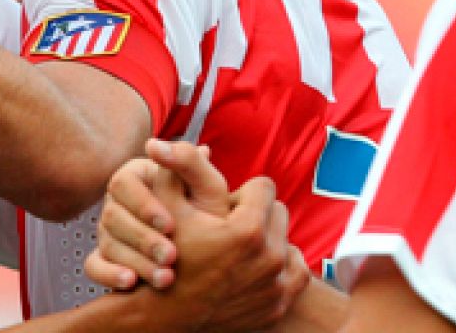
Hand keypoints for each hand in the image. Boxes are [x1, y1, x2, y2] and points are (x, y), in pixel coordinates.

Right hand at [86, 139, 234, 290]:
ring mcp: (110, 232)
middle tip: (171, 256)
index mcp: (137, 177)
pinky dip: (109, 275)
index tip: (170, 224)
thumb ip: (187, 161)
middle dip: (143, 239)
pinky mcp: (107, 259)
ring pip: (107, 243)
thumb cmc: (210, 212)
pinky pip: (95, 266)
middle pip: (112, 216)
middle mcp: (119, 203)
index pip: (123, 183)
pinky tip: (132, 282)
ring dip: (136, 261)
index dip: (143, 204)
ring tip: (165, 278)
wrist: (216, 251)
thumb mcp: (208, 185)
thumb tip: (154, 144)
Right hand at [89, 140, 307, 330]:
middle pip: (279, 212)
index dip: (242, 193)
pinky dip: (279, 267)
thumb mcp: (166, 209)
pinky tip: (253, 266)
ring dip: (269, 241)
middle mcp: (270, 257)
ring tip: (240, 250)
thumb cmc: (166, 257)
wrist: (166, 315)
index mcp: (248, 230)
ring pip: (288, 241)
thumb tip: (159, 140)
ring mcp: (277, 284)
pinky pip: (296, 271)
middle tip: (229, 228)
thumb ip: (173, 170)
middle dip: (257, 215)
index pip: (264, 187)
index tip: (224, 208)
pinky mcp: (280, 303)